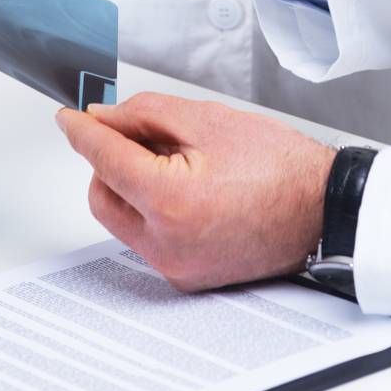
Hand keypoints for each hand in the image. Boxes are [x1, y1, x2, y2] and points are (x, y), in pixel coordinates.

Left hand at [57, 93, 334, 290]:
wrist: (322, 207)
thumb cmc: (277, 164)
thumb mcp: (205, 119)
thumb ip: (144, 114)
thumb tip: (103, 118)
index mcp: (168, 202)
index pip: (104, 158)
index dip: (82, 131)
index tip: (68, 117)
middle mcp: (166, 245)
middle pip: (102, 195)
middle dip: (108, 161)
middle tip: (137, 134)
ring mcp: (175, 267)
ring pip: (122, 218)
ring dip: (130, 184)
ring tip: (175, 159)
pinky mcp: (187, 276)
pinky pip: (148, 237)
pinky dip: (152, 208)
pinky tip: (186, 185)